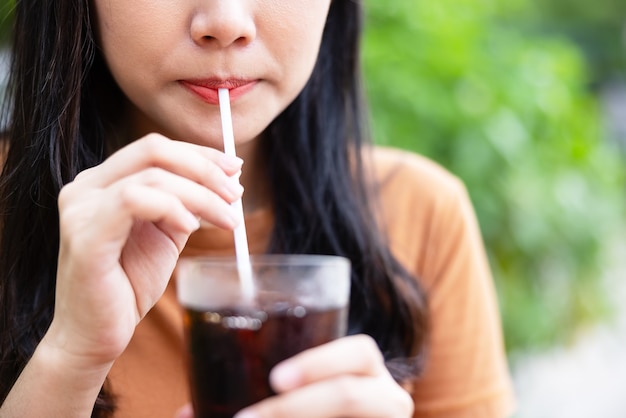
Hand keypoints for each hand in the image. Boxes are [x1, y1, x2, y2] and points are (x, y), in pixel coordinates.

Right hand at [43, 134, 242, 369]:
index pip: (155, 149)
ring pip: (152, 175)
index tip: (235, 167)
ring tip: (225, 219)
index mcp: (103, 183)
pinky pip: (134, 200)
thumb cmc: (128, 286)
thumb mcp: (165, 234)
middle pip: (153, 150)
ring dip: (200, 194)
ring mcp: (81, 208)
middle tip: (236, 194)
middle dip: (204, 168)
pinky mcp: (85, 235)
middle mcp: (86, 188)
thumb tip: (227, 180)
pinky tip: (190, 227)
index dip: (200, 153)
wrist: (95, 335)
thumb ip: (186, 204)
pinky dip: (171, 207)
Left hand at [175, 335, 413, 417]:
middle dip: (302, 405)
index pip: (359, 351)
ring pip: (352, 409)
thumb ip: (251, 390)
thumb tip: (184, 414)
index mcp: (366, 371)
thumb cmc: (316, 398)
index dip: (320, 362)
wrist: (340, 412)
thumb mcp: (297, 390)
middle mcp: (385, 396)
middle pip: (354, 393)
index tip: (275, 380)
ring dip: (299, 415)